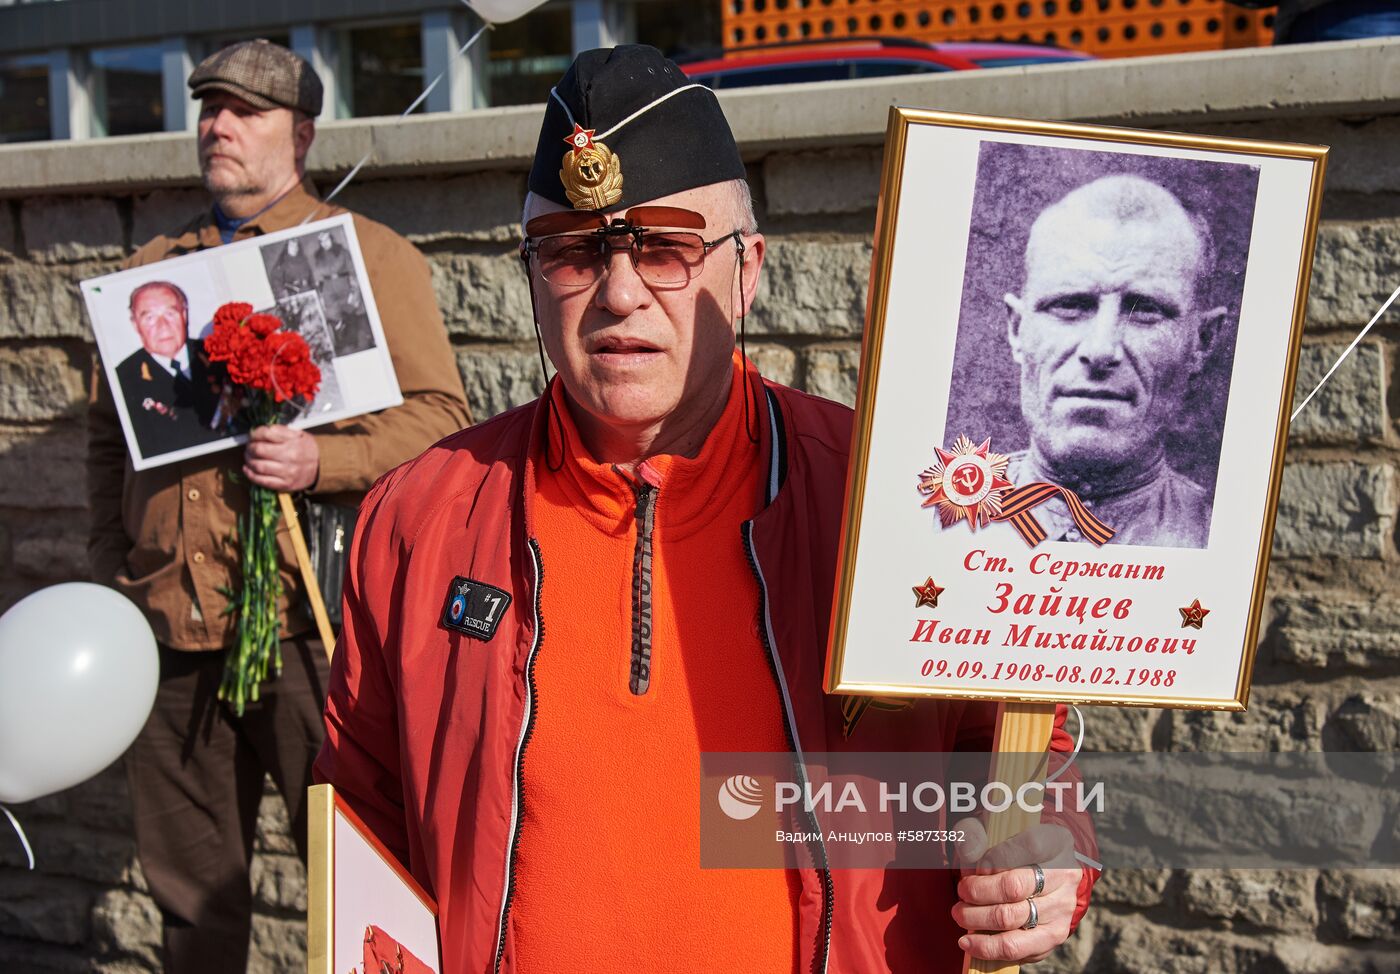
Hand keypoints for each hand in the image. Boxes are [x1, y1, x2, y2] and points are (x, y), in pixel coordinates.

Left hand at [244, 425, 318, 491]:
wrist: (322, 466)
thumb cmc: (307, 449)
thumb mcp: (297, 434)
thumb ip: (279, 430)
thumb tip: (260, 431)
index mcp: (292, 442)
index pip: (266, 433)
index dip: (255, 433)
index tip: (252, 435)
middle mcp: (290, 457)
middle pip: (259, 450)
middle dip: (250, 447)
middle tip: (250, 447)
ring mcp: (287, 472)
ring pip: (258, 466)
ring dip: (249, 461)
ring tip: (249, 457)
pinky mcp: (285, 485)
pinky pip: (262, 481)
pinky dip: (251, 475)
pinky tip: (248, 469)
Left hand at [951, 817, 1081, 963]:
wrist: (1043, 882)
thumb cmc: (1015, 856)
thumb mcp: (998, 835)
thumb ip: (978, 835)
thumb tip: (967, 847)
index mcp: (1056, 843)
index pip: (1028, 846)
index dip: (994, 857)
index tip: (977, 867)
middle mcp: (1065, 876)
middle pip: (1014, 886)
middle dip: (978, 891)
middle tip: (961, 892)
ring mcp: (1062, 908)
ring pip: (1012, 918)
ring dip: (977, 918)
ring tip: (960, 914)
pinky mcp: (1054, 936)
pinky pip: (1016, 947)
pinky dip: (987, 946)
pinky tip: (968, 941)